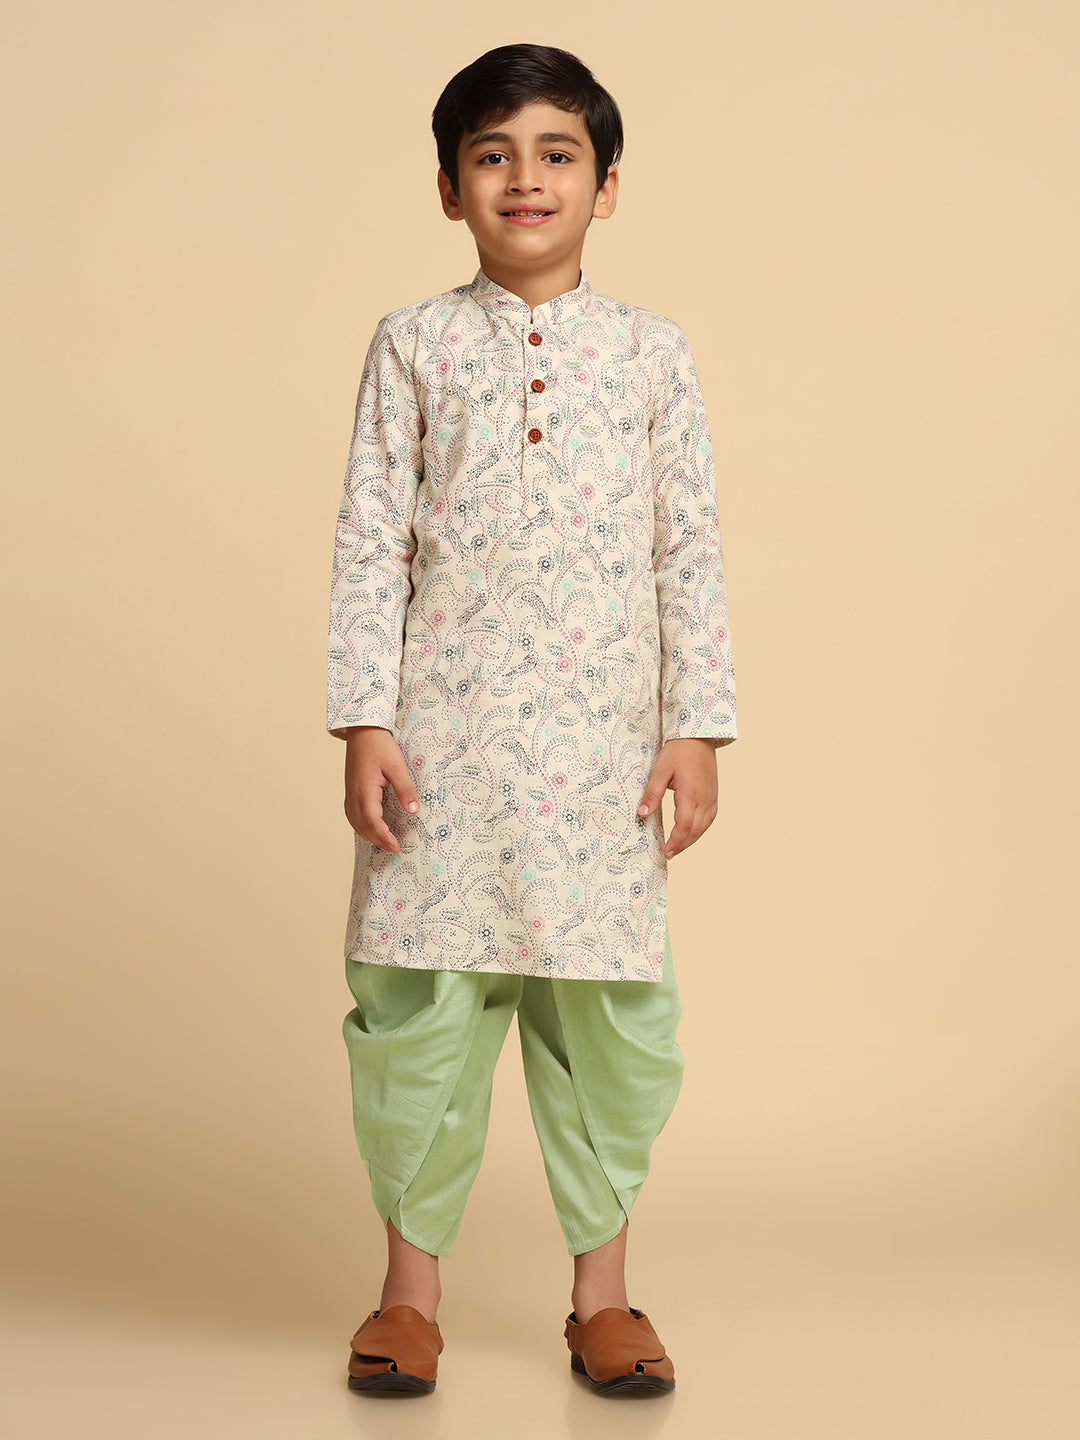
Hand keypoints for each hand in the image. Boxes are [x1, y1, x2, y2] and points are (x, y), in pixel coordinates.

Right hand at [343, 726, 419, 853]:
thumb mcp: (397, 767)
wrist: (363, 731)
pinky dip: (361, 825)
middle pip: (363, 827)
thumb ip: (405, 790)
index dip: (384, 838)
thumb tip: (414, 811)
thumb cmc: (380, 746)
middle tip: (394, 849)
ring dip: (369, 835)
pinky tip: (369, 827)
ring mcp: (349, 793)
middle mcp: (353, 796)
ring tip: (384, 842)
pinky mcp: (350, 790)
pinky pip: (352, 815)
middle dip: (378, 840)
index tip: (396, 847)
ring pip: (355, 823)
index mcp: (364, 792)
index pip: (373, 823)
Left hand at [637, 738, 718, 858]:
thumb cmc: (678, 751)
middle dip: (682, 845)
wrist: (698, 736)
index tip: (666, 851)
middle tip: (669, 853)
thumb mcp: (660, 770)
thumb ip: (652, 793)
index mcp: (691, 794)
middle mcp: (705, 798)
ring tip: (678, 846)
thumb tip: (642, 813)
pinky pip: (710, 817)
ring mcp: (712, 796)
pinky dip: (701, 828)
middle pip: (695, 830)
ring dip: (692, 839)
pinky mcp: (714, 793)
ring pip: (704, 826)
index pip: (684, 826)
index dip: (675, 841)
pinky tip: (692, 831)